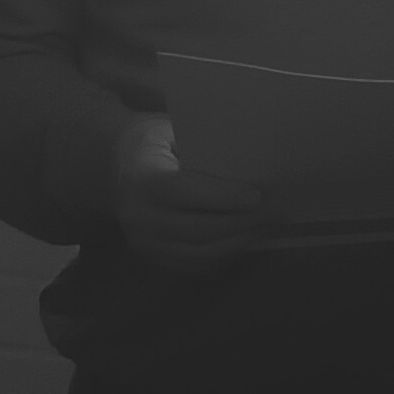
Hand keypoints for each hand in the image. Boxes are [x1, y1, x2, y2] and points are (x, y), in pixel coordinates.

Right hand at [104, 111, 263, 280]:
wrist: (117, 168)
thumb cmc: (155, 142)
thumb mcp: (170, 129)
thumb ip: (201, 142)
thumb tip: (252, 153)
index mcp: (140, 177)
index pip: (181, 192)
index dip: (221, 197)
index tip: (258, 195)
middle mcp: (137, 216)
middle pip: (196, 229)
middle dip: (241, 223)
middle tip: (276, 210)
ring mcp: (144, 243)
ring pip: (200, 252)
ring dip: (239, 241)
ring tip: (268, 225)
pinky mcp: (154, 259)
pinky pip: (195, 265)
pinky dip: (225, 255)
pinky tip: (246, 238)